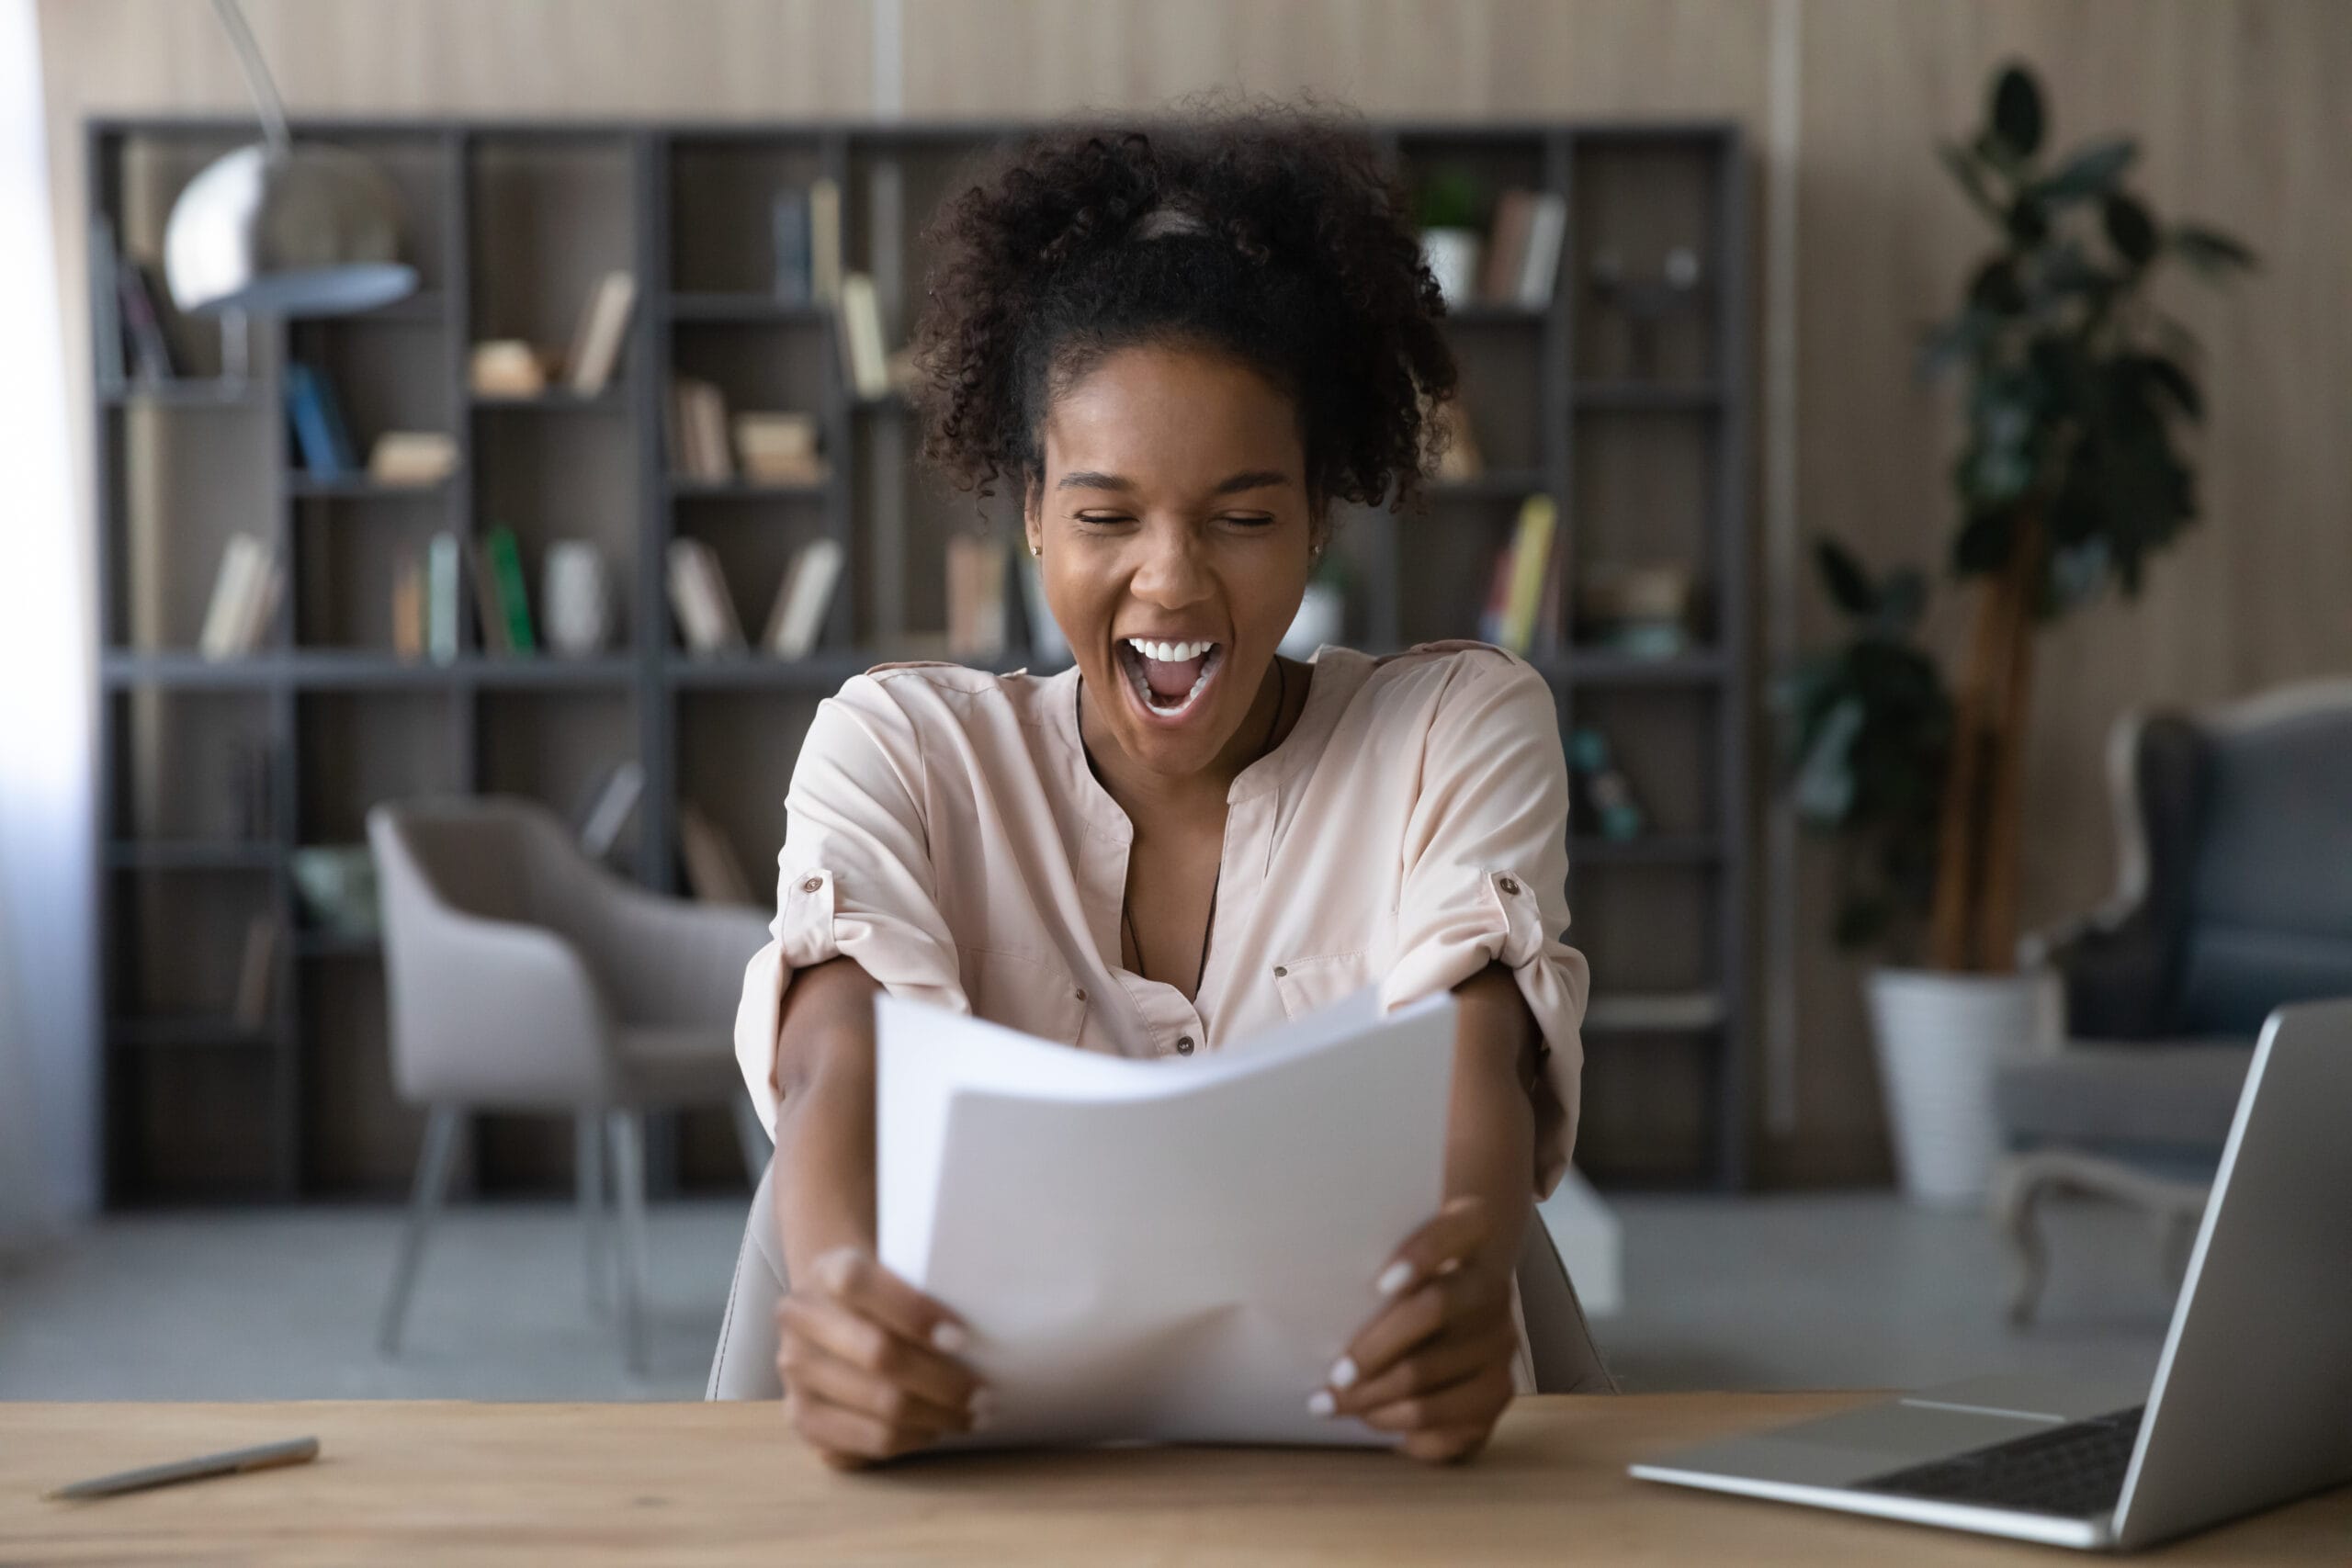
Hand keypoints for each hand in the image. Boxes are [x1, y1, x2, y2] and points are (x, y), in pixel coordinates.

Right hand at [775, 1246, 988, 1467]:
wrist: (833, 1312)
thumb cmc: (886, 1294)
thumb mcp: (899, 1268)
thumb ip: (931, 1284)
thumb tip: (994, 1322)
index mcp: (829, 1270)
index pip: (862, 1284)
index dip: (914, 1312)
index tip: (964, 1338)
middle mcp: (801, 1319)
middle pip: (879, 1356)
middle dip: (944, 1382)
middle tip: (986, 1396)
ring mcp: (795, 1371)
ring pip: (878, 1407)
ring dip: (936, 1418)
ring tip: (971, 1417)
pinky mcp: (801, 1417)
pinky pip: (865, 1442)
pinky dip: (910, 1440)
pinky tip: (934, 1430)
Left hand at [1314, 1196, 1517, 1463]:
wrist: (1454, 1313)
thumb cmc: (1395, 1280)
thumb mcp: (1383, 1255)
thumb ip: (1356, 1255)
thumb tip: (1279, 1276)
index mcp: (1470, 1232)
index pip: (1454, 1229)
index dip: (1424, 1253)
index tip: (1380, 1283)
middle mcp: (1494, 1285)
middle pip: (1435, 1311)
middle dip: (1375, 1349)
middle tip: (1332, 1375)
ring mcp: (1503, 1341)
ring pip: (1430, 1379)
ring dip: (1373, 1398)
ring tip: (1331, 1403)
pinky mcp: (1500, 1390)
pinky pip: (1446, 1421)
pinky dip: (1399, 1424)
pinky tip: (1370, 1420)